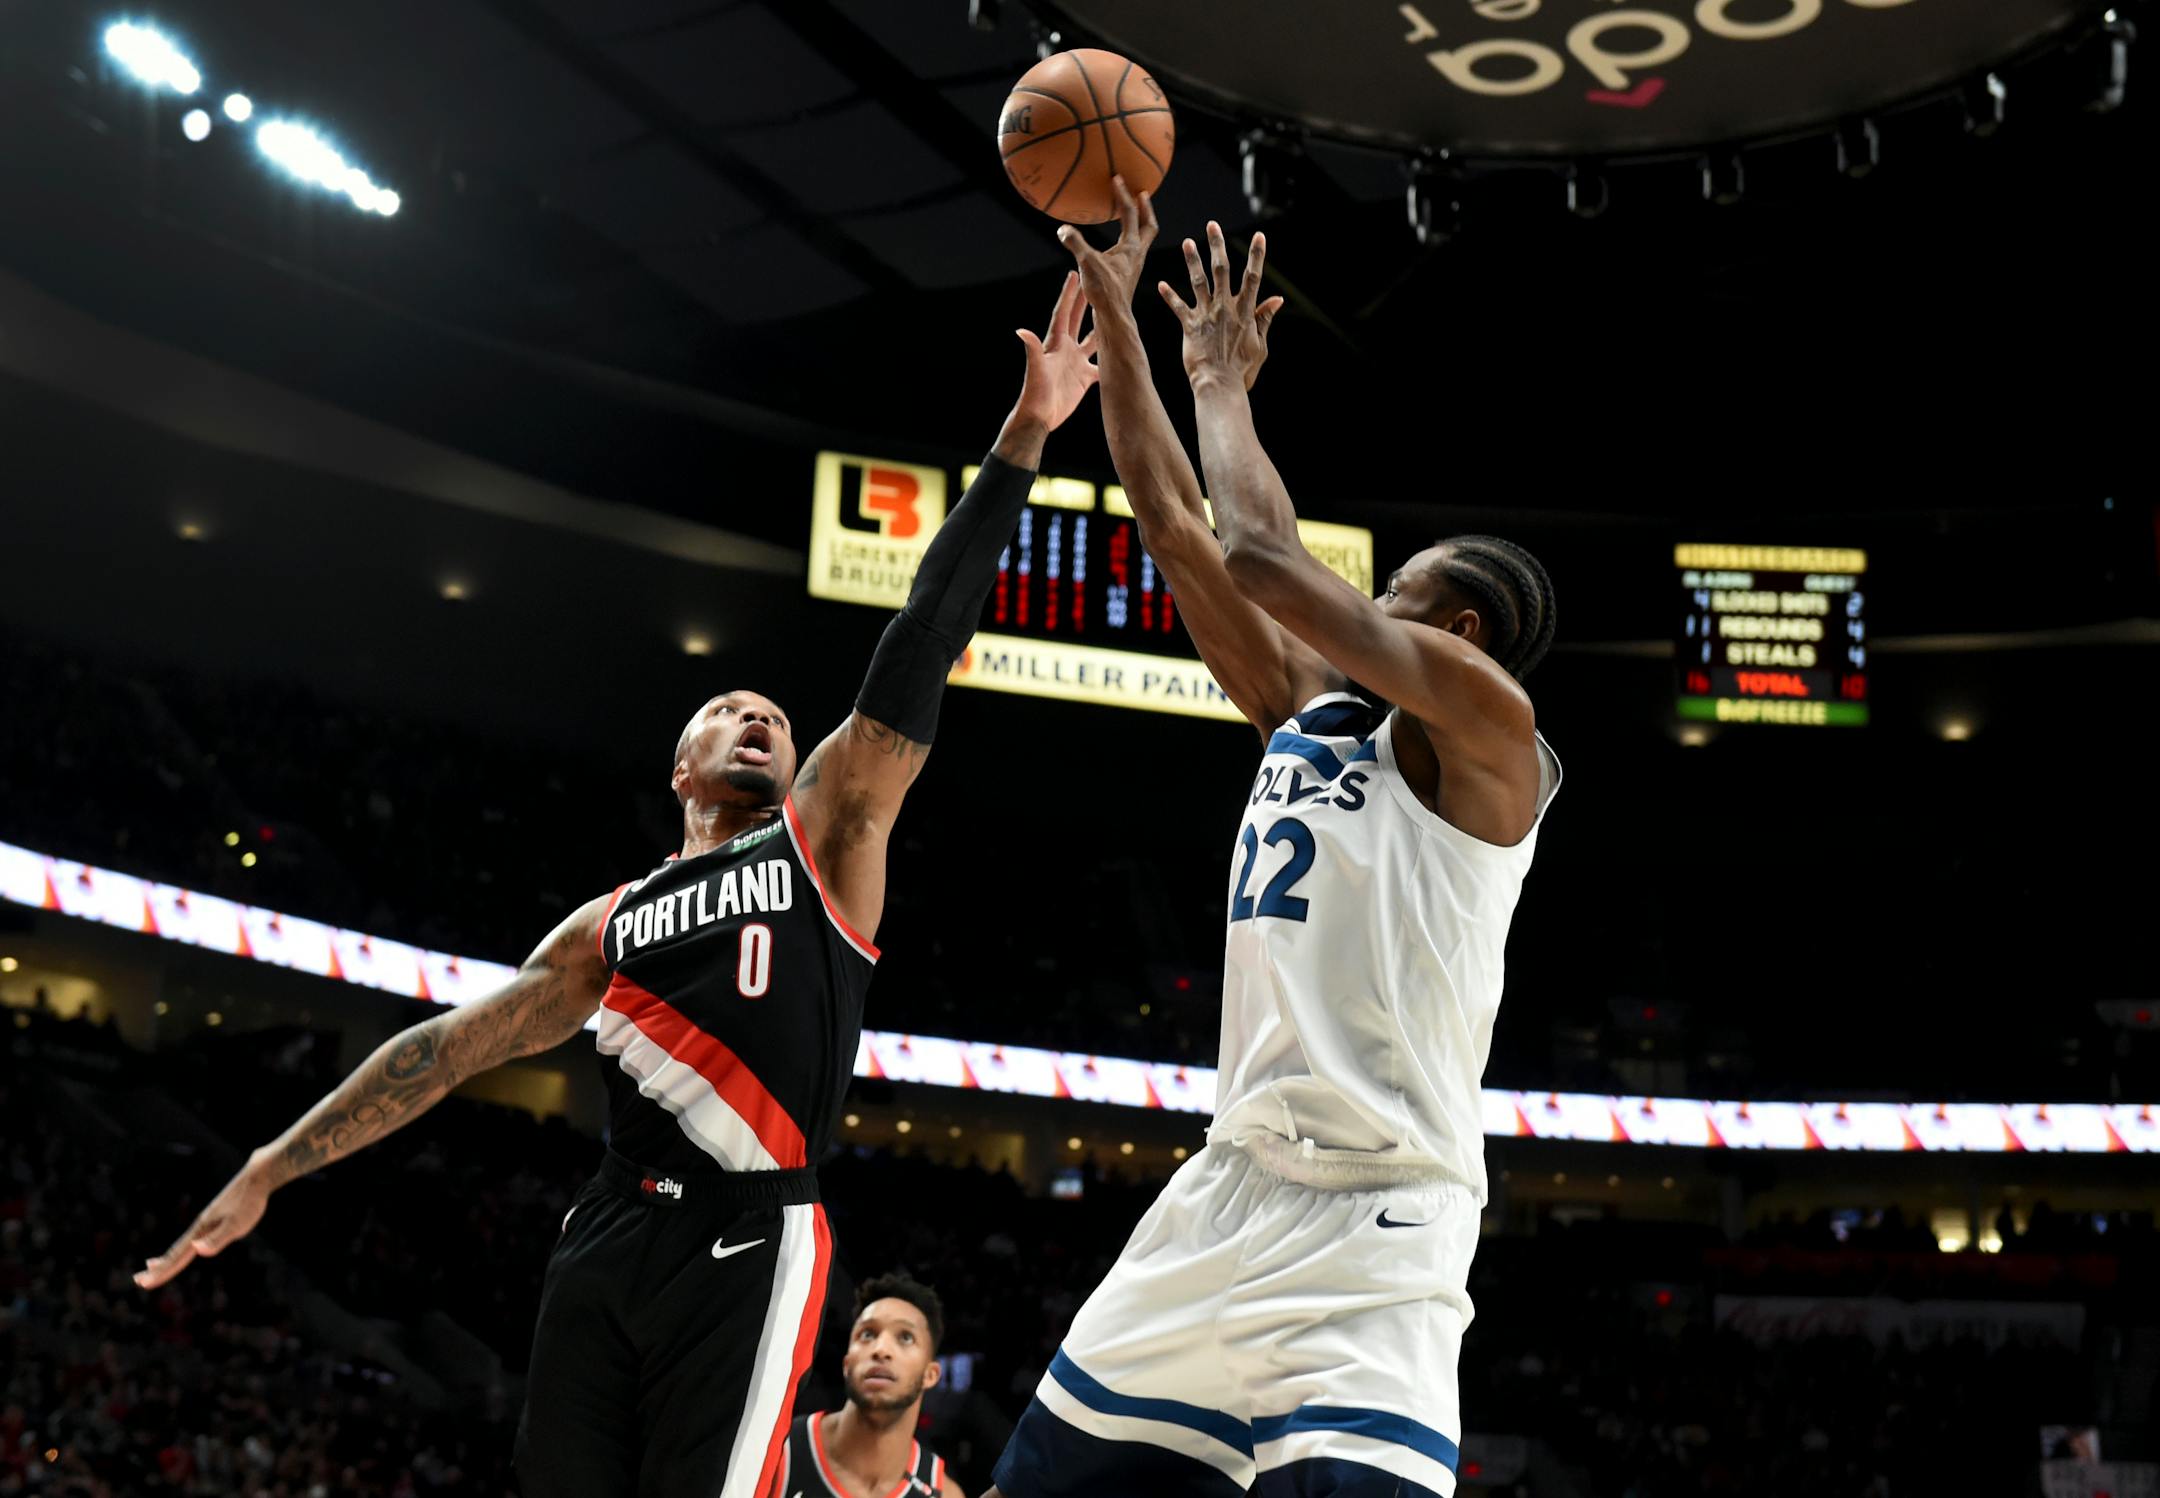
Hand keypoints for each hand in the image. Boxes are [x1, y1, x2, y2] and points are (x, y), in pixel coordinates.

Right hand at [134, 1150, 276, 1289]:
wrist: (257, 1176)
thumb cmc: (250, 1201)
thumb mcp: (238, 1223)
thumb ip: (218, 1238)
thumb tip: (196, 1249)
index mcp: (202, 1230)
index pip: (177, 1255)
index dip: (161, 1271)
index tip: (143, 1284)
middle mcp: (200, 1226)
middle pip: (175, 1251)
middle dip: (158, 1268)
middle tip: (137, 1281)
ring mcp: (207, 1222)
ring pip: (182, 1244)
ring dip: (166, 1257)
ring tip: (150, 1265)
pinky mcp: (215, 1218)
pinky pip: (193, 1238)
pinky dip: (183, 1247)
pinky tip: (188, 1246)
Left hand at [1009, 270, 1099, 435]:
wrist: (1040, 417)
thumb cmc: (1034, 393)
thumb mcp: (1035, 370)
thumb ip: (1032, 350)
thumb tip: (1021, 331)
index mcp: (1055, 343)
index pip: (1063, 313)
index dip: (1068, 294)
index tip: (1074, 274)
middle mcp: (1066, 349)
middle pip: (1078, 319)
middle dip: (1085, 301)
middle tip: (1094, 282)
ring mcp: (1076, 363)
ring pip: (1093, 339)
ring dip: (1102, 326)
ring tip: (1113, 311)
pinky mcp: (1085, 378)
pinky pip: (1102, 365)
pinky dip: (1113, 358)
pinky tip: (1123, 351)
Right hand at [1054, 175, 1157, 315]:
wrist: (1114, 317)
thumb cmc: (1105, 291)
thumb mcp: (1088, 263)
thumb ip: (1075, 243)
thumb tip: (1062, 228)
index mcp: (1131, 246)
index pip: (1130, 214)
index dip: (1123, 195)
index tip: (1117, 178)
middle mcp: (1137, 254)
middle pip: (1149, 226)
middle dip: (1145, 208)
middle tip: (1141, 193)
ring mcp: (1134, 265)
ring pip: (1142, 239)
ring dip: (1139, 224)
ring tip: (1130, 214)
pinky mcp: (1127, 275)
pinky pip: (1131, 250)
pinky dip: (1127, 239)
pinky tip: (1115, 243)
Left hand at [1157, 221, 1285, 392]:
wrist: (1220, 386)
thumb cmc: (1242, 370)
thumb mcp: (1260, 345)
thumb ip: (1265, 319)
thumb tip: (1278, 299)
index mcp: (1245, 311)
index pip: (1253, 277)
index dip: (1257, 256)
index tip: (1260, 236)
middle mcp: (1225, 308)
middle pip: (1222, 270)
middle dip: (1217, 245)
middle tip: (1212, 225)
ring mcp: (1207, 315)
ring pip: (1199, 281)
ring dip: (1192, 261)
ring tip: (1187, 242)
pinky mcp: (1190, 327)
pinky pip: (1178, 307)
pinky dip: (1169, 296)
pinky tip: (1160, 284)